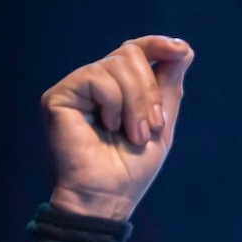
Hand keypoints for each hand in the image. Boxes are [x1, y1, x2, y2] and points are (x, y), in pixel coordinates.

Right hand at [40, 36, 193, 219]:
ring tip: (133, 135)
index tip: (180, 49)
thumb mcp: (160, 123)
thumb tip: (184, 48)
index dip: (158, 44)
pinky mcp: (58, 96)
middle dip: (150, 91)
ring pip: (116, 64)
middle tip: (150, 128)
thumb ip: (169, 86)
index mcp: (115, 88)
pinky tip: (107, 127)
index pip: (135, 51)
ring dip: (136, 103)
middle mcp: (92, 84)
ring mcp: (74, 89)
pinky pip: (97, 78)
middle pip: (130, 54)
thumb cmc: (132, 168)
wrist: (109, 196)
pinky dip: (114, 103)